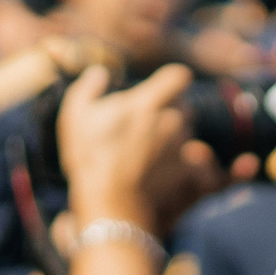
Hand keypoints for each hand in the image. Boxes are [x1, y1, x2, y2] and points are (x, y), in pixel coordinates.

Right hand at [55, 64, 191, 231]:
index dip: (171, 81)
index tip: (161, 88)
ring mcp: (184, 146)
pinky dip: (191, 164)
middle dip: (170, 111)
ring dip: (176, 137)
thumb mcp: (76, 116)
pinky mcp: (191, 170)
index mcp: (149, 102)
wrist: (110, 202)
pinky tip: (171, 169)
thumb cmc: (90, 158)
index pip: (178, 76)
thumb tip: (99, 72)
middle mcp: (173, 120)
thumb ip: (89, 88)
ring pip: (189, 132)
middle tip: (145, 125)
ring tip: (150, 152)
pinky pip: (199, 162)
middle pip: (184, 105)